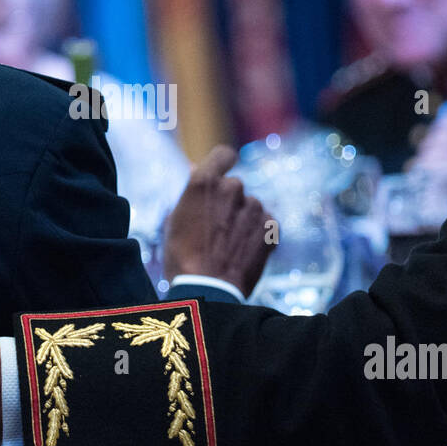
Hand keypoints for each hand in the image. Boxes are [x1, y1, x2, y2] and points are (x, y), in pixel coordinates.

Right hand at [163, 144, 273, 296]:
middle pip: (234, 185)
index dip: (222, 162)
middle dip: (227, 201)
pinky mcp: (271, 227)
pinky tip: (242, 251)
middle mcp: (232, 188)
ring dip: (242, 219)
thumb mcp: (175, 220)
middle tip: (215, 227)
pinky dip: (257, 233)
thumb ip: (190, 192)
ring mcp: (254, 207)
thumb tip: (196, 169)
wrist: (208, 290)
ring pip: (250, 206)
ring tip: (228, 245)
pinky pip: (264, 222)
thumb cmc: (182, 257)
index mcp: (204, 182)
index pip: (223, 154)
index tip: (221, 173)